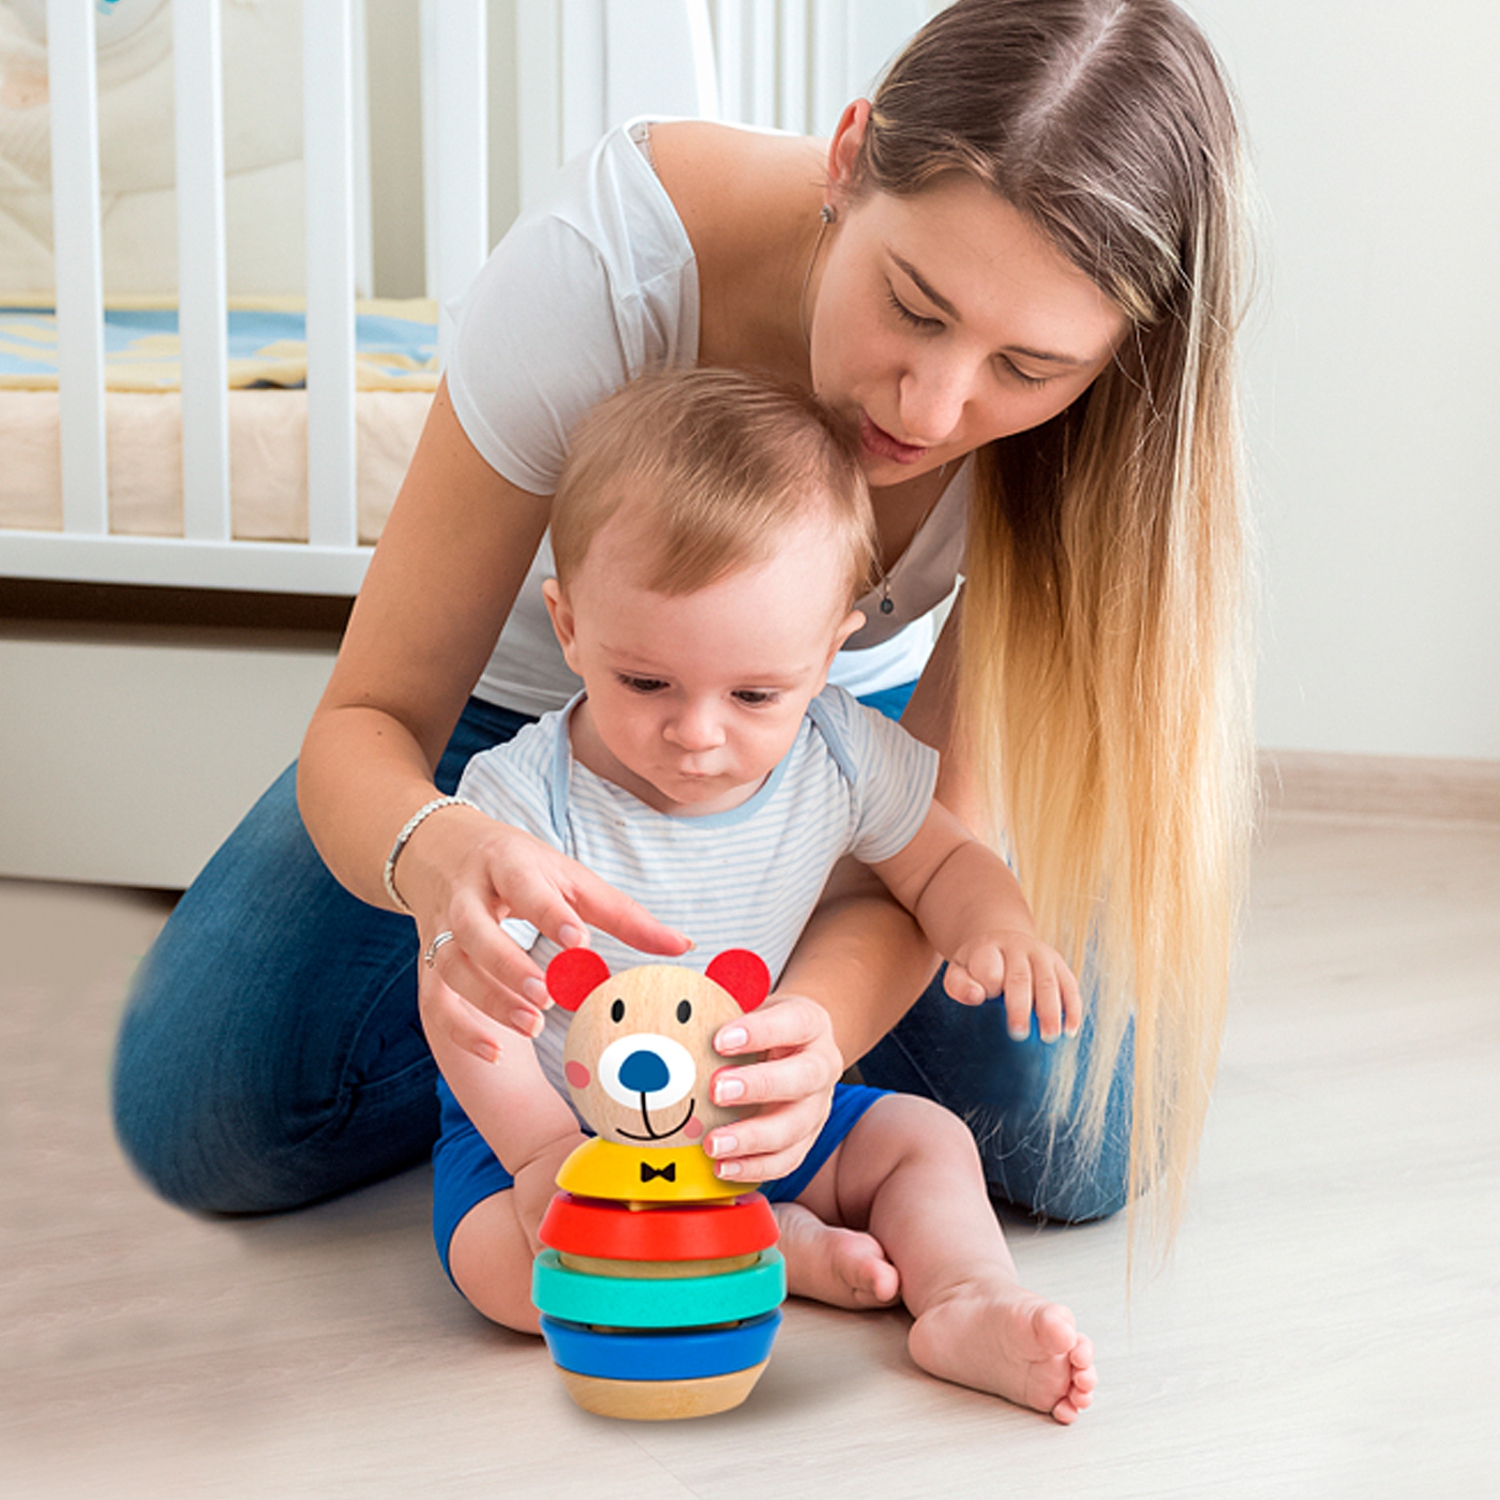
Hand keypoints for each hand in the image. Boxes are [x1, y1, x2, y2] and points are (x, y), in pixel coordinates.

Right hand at [411, 807, 689, 1060]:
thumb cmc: (522, 868)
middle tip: (547, 996)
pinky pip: (435, 1000)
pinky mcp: (428, 961)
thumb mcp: (572, 879)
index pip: (524, 885)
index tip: (577, 940)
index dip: (549, 912)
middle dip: (507, 964)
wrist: (442, 851)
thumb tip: (684, 946)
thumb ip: (624, 915)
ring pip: (450, 965)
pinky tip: (496, 1052)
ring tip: (531, 1024)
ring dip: (488, 998)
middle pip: (475, 929)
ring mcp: (441, 928)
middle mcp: (467, 894)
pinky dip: (461, 1029)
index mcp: (508, 863)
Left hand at [701, 993, 842, 1184]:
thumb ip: (725, 1018)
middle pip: (803, 1078)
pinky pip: (787, 1160)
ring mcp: (818, 1106)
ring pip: (795, 1128)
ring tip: (713, 1144)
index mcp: (810, 1024)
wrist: (797, 1048)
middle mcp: (822, 1065)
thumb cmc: (766, 1029)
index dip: (759, 1031)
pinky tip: (723, 1167)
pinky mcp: (807, 1139)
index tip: (720, 1040)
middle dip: (758, 1086)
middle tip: (717, 1090)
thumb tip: (676, 1027)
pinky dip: (754, 1167)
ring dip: (752, 1138)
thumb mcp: (753, 1009)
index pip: (793, 1022)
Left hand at [945, 929, 1081, 1042]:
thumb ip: (960, 985)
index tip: (989, 999)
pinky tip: (1070, 1029)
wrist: (1002, 941)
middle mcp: (1018, 948)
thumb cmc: (978, 966)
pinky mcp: (1060, 965)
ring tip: (1049, 1037)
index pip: (990, 966)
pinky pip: (1070, 986)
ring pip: (1049, 982)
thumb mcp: (959, 970)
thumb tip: (976, 996)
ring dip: (1050, 1011)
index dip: (990, 984)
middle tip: (1019, 1034)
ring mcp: (1042, 955)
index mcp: (989, 948)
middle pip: (1021, 978)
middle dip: (1021, 1007)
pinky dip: (1072, 1008)